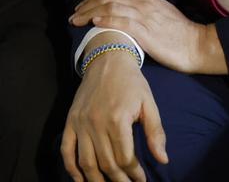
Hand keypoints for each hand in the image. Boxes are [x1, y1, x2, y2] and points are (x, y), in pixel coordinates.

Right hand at [62, 48, 167, 181]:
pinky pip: (66, 150)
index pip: (125, 158)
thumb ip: (156, 132)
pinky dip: (71, 169)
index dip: (134, 174)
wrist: (107, 59)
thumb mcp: (149, 103)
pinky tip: (80, 180)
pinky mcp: (70, 122)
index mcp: (118, 119)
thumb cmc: (131, 82)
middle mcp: (96, 123)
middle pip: (106, 164)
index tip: (141, 179)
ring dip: (97, 180)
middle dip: (119, 180)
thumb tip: (162, 160)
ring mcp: (81, 123)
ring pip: (86, 162)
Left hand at [70, 0, 227, 74]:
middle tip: (74, 15)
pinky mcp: (145, 30)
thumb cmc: (178, 32)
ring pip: (108, 7)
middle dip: (86, 5)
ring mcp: (143, 14)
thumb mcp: (159, 12)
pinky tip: (94, 24)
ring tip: (77, 21)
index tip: (81, 7)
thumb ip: (141, 9)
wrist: (196, 44)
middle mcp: (141, 0)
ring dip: (89, 13)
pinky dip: (105, 21)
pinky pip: (120, 21)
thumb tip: (123, 13)